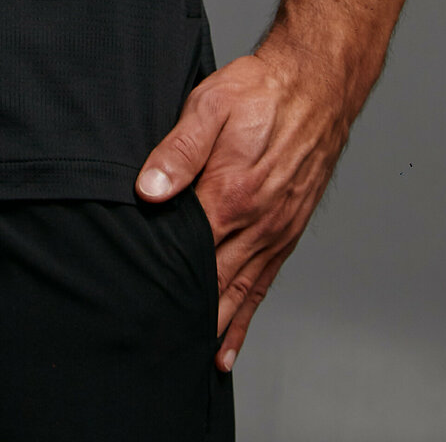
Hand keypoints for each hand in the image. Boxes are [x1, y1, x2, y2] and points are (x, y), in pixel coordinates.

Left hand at [135, 39, 352, 370]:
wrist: (315, 85)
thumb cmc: (258, 91)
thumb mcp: (208, 106)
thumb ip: (178, 150)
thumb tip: (149, 190)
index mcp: (229, 194)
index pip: (185, 250)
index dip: (158, 279)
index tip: (131, 304)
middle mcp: (255, 224)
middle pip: (210, 283)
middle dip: (180, 314)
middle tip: (145, 345)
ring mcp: (274, 233)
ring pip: (237, 295)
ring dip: (210, 329)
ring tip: (181, 361)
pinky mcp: (286, 233)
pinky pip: (262, 288)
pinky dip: (243, 319)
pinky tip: (226, 346)